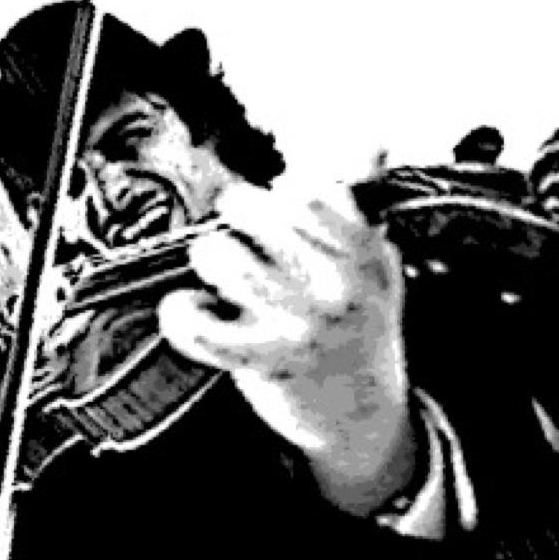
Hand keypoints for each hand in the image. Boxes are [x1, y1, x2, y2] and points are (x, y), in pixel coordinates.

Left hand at [158, 179, 417, 514]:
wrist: (366, 418)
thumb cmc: (362, 333)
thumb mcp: (378, 268)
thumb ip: (364, 206)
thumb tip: (372, 140)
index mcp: (365, 256)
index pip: (304, 189)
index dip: (282, 195)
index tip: (280, 212)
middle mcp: (335, 288)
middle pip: (253, 210)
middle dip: (238, 216)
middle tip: (241, 235)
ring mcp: (299, 326)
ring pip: (221, 255)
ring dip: (210, 258)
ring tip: (219, 272)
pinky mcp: (262, 362)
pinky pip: (198, 325)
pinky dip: (180, 314)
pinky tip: (190, 309)